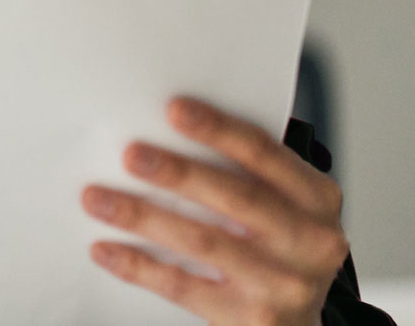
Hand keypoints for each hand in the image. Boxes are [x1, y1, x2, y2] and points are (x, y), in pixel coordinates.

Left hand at [81, 97, 347, 325]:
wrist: (298, 324)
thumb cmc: (279, 250)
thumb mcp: (282, 207)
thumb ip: (244, 172)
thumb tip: (163, 133)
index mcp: (316, 199)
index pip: (265, 154)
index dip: (218, 129)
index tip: (174, 109)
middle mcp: (311, 241)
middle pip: (237, 197)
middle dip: (179, 173)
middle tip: (131, 154)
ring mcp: (286, 284)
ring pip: (204, 241)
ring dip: (143, 216)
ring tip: (98, 198)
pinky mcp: (253, 320)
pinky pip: (184, 287)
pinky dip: (139, 266)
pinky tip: (106, 248)